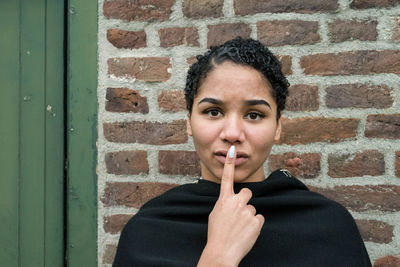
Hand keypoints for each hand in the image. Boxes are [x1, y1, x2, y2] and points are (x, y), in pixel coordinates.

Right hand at [198, 145, 264, 266]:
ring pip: (252, 209)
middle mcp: (236, 202)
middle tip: (239, 214)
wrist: (221, 252)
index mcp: (224, 200)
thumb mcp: (216, 215)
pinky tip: (246, 233)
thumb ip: (225, 204)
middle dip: (245, 201)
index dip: (229, 163)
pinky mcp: (256, 221)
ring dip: (248, 217)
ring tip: (240, 229)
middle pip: (247, 193)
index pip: (226, 178)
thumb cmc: (217, 234)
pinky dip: (254, 225)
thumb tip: (233, 202)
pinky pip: (259, 219)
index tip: (232, 150)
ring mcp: (247, 211)